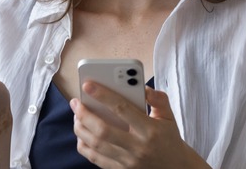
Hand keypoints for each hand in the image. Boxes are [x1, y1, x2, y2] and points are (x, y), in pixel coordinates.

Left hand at [70, 82, 210, 168]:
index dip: (102, 95)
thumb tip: (142, 88)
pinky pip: (95, 159)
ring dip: (80, 129)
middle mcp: (137, 147)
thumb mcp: (169, 116)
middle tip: (75, 102)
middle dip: (84, 114)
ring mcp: (128, 162)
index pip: (122, 109)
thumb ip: (158, 98)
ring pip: (96, 145)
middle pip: (103, 130)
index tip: (87, 84)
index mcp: (150, 130)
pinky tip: (82, 133)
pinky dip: (84, 145)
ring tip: (76, 116)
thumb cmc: (169, 138)